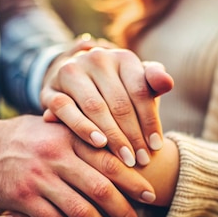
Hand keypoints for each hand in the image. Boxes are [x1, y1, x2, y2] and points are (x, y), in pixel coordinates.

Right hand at [0, 137, 180, 216]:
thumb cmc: (22, 137)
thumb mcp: (52, 126)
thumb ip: (80, 133)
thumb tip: (115, 144)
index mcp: (68, 135)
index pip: (109, 158)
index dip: (132, 179)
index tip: (149, 193)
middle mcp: (56, 156)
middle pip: (101, 188)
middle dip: (123, 210)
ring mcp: (39, 178)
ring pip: (81, 211)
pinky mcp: (23, 199)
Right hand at [41, 41, 173, 167]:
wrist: (75, 83)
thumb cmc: (117, 89)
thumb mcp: (138, 84)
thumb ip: (154, 83)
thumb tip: (167, 83)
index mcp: (122, 56)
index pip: (140, 90)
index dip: (150, 120)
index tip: (156, 146)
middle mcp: (96, 58)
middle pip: (119, 102)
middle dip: (133, 134)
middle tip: (141, 160)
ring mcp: (71, 72)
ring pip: (95, 107)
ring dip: (112, 136)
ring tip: (125, 159)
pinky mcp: (50, 89)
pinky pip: (66, 109)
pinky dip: (83, 127)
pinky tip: (98, 143)